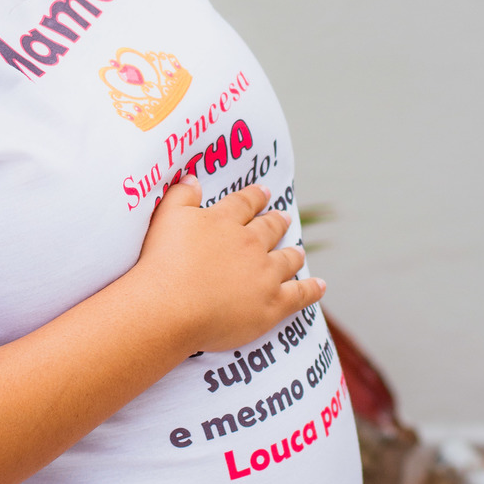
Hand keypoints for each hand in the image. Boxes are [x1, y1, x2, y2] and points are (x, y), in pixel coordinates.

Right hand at [135, 179, 325, 353]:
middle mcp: (250, 243)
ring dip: (293, 253)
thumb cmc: (163, 261)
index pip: (245, 203)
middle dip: (277, 222)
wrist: (171, 305)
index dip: (256, 196)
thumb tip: (192, 179)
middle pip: (269, 229)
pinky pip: (299, 295)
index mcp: (225, 221)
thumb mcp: (166, 217)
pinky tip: (320, 286)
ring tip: (297, 251)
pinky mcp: (272, 304)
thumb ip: (181, 195)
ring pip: (287, 259)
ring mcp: (264, 274)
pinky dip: (311, 289)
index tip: (264, 192)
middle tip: (283, 218)